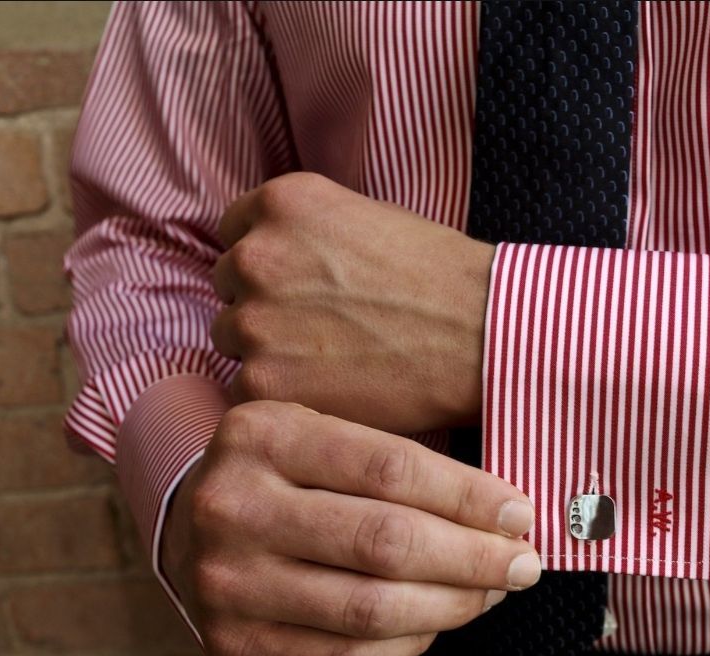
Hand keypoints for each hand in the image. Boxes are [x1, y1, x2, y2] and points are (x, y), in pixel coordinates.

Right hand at [160, 400, 540, 655]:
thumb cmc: (282, 470)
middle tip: (522, 563)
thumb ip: (395, 461)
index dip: (469, 496)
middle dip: (473, 558)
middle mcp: (235, 505)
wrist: (191, 520)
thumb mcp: (322, 431)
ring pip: (369, 608)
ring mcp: (227, 579)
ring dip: (451, 605)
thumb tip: (502, 512)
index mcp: (263, 433)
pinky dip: (407, 645)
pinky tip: (436, 622)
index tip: (519, 514)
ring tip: (489, 592)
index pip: (391, 468)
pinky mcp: (232, 640)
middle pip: (385, 542)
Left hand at [210, 172, 494, 433]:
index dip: (270, 264)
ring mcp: (253, 321)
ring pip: (234, 342)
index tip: (302, 286)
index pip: (235, 233)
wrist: (480, 337)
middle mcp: (255, 255)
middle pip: (229, 289)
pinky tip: (330, 392)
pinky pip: (246, 393)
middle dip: (265, 308)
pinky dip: (281, 397)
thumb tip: (274, 255)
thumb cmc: (440, 278)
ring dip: (269, 354)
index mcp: (281, 203)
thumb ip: (306, 232)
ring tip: (332, 363)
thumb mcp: (366, 217)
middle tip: (323, 330)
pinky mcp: (263, 383)